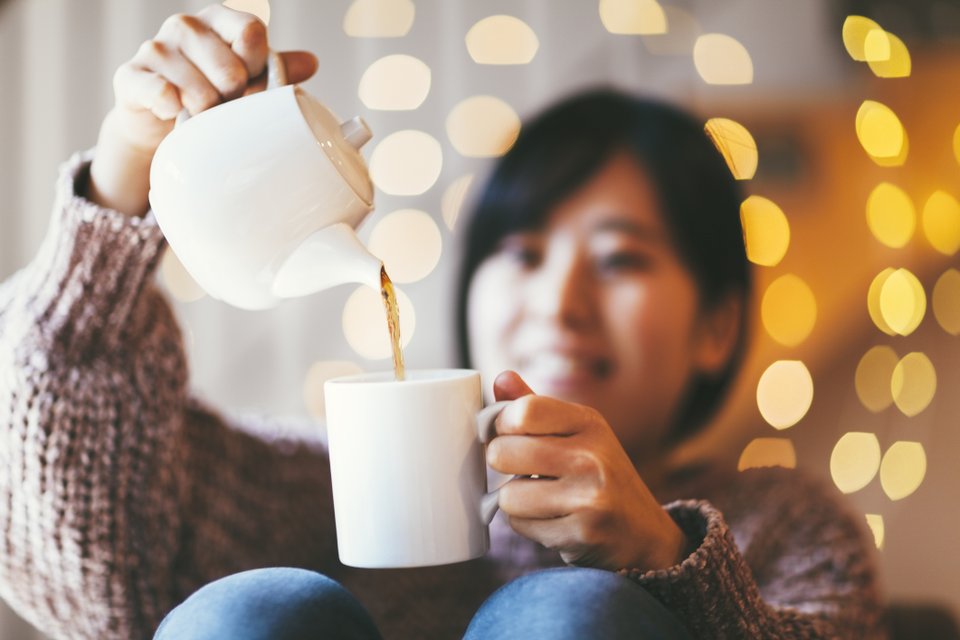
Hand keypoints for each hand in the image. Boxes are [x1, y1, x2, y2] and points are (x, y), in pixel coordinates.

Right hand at [88, 4, 317, 215]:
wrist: (161, 122)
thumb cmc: (213, 93)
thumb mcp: (249, 79)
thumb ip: (278, 69)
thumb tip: (312, 62)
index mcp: (219, 20)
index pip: (253, 34)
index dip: (257, 67)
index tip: (249, 81)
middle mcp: (186, 26)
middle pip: (231, 70)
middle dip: (233, 100)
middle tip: (223, 105)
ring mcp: (156, 48)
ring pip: (200, 91)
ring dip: (206, 114)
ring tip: (200, 114)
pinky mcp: (131, 76)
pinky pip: (160, 95)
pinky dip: (172, 111)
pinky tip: (173, 114)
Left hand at [487, 371, 688, 571]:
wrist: (644, 533)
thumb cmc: (600, 476)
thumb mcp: (578, 434)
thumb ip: (536, 408)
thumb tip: (501, 378)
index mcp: (589, 422)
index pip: (524, 410)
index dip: (501, 424)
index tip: (506, 434)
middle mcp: (592, 456)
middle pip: (503, 452)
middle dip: (502, 465)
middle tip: (522, 470)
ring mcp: (590, 496)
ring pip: (508, 496)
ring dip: (515, 502)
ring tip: (542, 499)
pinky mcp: (582, 533)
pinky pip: (522, 526)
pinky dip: (529, 526)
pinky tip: (554, 520)